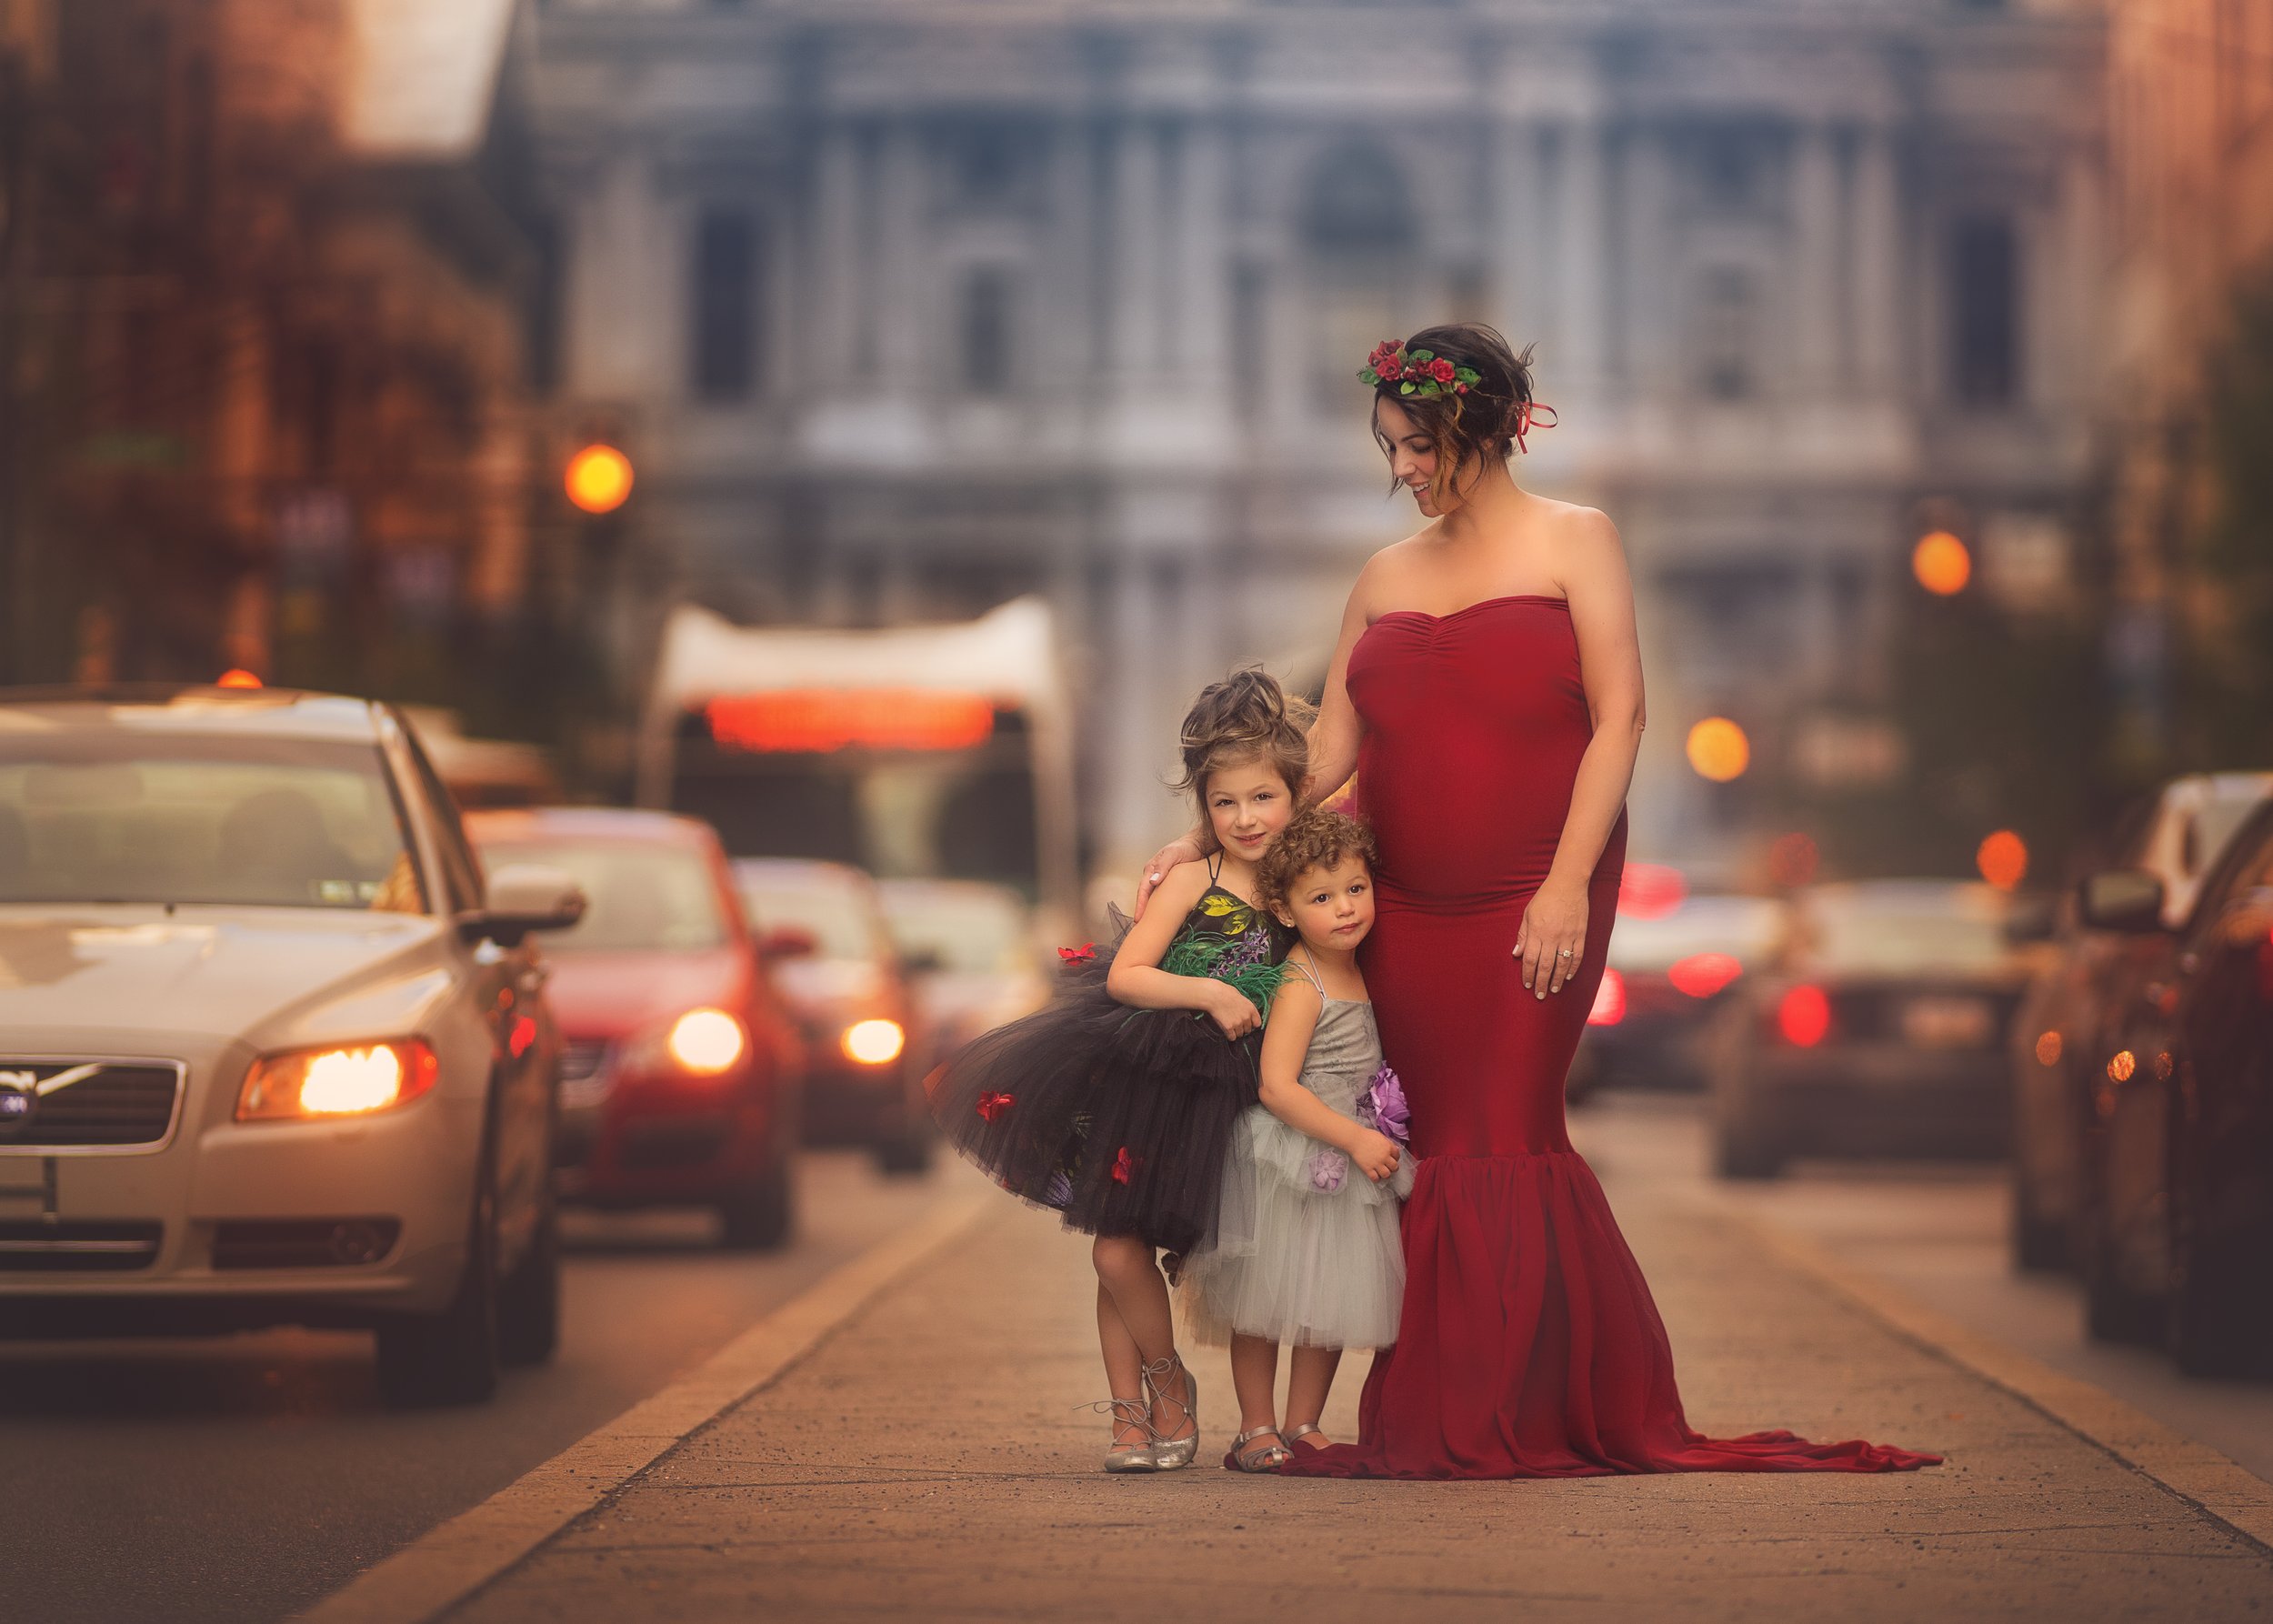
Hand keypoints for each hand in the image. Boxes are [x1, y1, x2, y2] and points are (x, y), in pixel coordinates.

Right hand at [1134, 835, 1205, 918]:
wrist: (1200, 844)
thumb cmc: (1186, 847)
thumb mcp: (1173, 854)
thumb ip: (1163, 866)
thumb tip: (1152, 881)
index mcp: (1151, 869)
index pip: (1143, 890)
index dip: (1140, 905)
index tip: (1138, 919)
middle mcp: (1154, 876)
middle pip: (1146, 896)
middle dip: (1143, 911)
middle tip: (1141, 928)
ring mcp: (1163, 880)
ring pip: (1155, 898)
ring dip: (1152, 910)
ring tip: (1150, 925)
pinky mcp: (1173, 884)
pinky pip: (1165, 897)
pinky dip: (1162, 907)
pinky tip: (1164, 916)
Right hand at [1204, 981, 1260, 1039]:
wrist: (1213, 995)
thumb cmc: (1224, 992)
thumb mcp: (1240, 996)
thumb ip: (1245, 1006)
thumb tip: (1246, 1011)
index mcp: (1251, 1008)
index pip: (1258, 1023)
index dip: (1252, 1024)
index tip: (1248, 1023)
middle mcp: (1246, 1017)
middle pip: (1248, 1030)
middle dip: (1242, 1027)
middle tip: (1235, 1022)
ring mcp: (1238, 1023)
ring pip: (1240, 1034)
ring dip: (1235, 1031)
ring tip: (1230, 1024)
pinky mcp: (1229, 1028)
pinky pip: (1232, 1037)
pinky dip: (1229, 1035)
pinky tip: (1226, 1029)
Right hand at [1350, 1128, 1401, 1183]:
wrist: (1354, 1139)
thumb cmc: (1366, 1136)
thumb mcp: (1381, 1136)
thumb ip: (1388, 1143)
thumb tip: (1395, 1150)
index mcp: (1388, 1147)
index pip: (1397, 1156)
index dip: (1395, 1158)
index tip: (1392, 1159)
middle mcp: (1384, 1156)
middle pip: (1394, 1167)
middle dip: (1393, 1168)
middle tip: (1389, 1167)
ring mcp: (1376, 1163)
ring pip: (1386, 1174)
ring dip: (1386, 1175)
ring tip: (1382, 1173)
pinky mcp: (1368, 1168)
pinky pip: (1375, 1178)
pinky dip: (1376, 1179)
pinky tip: (1375, 1176)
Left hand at [1513, 880, 1588, 999]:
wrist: (1568, 884)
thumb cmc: (1545, 898)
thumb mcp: (1528, 913)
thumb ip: (1523, 935)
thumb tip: (1517, 954)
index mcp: (1537, 931)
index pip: (1531, 959)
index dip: (1528, 974)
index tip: (1527, 985)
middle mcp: (1552, 936)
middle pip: (1545, 966)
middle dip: (1541, 983)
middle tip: (1539, 995)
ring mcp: (1568, 936)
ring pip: (1562, 964)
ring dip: (1557, 980)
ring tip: (1553, 990)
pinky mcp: (1581, 935)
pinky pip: (1578, 956)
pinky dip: (1573, 969)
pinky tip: (1568, 977)